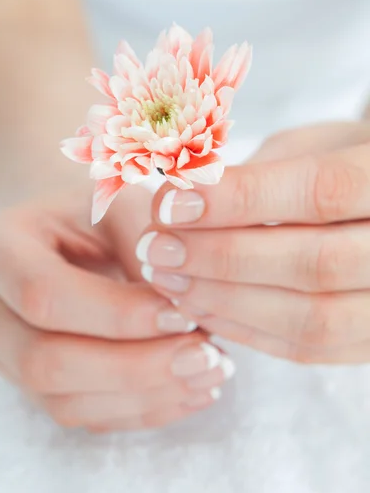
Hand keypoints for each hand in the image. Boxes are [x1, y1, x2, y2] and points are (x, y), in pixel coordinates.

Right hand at [0, 186, 233, 431]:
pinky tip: (190, 390)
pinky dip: (142, 409)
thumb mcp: (119, 206)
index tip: (185, 315)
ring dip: (146, 395)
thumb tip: (185, 311)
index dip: (118, 315)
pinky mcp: (30, 383)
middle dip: (136, 367)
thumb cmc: (94, 215)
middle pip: (46, 362)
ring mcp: (2, 352)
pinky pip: (80, 414)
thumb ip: (147, 248)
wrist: (64, 236)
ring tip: (210, 372)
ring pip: (63, 401)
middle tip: (206, 355)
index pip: (46, 295)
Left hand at [137, 121, 369, 363]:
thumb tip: (181, 196)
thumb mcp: (310, 146)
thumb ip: (257, 172)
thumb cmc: (338, 163)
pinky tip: (198, 306)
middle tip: (157, 248)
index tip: (172, 203)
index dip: (241, 200)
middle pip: (315, 264)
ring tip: (168, 279)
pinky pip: (309, 349)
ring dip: (227, 301)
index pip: (321, 192)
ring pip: (312, 318)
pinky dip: (246, 330)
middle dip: (223, 258)